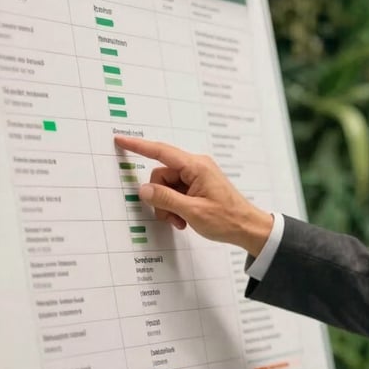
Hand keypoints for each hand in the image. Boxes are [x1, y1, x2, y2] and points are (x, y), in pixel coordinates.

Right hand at [113, 136, 273, 253]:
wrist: (247, 228)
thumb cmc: (227, 219)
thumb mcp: (192, 211)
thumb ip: (165, 199)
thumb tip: (143, 190)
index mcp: (197, 167)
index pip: (161, 152)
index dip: (138, 146)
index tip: (121, 140)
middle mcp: (196, 167)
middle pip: (162, 176)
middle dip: (160, 197)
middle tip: (170, 217)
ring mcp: (197, 177)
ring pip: (167, 187)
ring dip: (168, 206)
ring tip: (180, 221)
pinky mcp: (198, 187)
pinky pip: (176, 193)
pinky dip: (175, 207)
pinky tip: (184, 220)